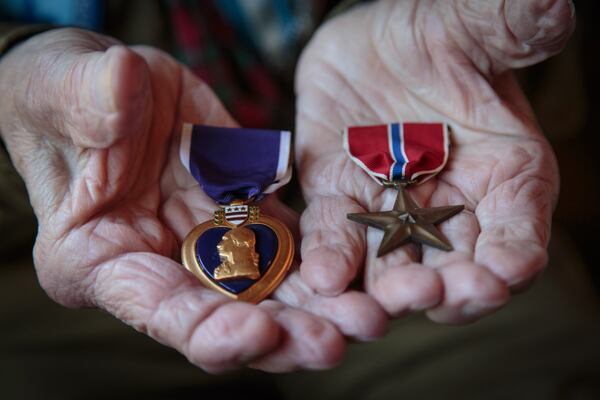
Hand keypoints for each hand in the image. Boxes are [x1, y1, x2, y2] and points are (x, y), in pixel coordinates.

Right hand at [0, 28, 386, 371]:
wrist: (114, 87)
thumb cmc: (68, 95)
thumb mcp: (65, 90)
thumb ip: (90, 100)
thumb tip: (122, 89)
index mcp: (104, 260)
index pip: (158, 312)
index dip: (208, 330)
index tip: (257, 332)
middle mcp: (166, 266)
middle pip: (229, 317)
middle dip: (284, 335)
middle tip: (334, 341)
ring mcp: (214, 246)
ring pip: (273, 290)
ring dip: (320, 308)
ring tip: (369, 317)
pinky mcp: (251, 214)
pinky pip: (295, 243)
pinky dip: (329, 260)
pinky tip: (369, 271)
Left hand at [295, 0, 573, 322]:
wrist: (370, 42)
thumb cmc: (433, 34)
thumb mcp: (469, 27)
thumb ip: (508, 28)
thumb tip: (552, 9)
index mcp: (504, 175)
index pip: (519, 230)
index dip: (514, 257)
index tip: (503, 275)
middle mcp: (451, 206)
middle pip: (457, 267)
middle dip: (448, 289)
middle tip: (436, 295)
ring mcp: (392, 211)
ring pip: (393, 266)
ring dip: (384, 291)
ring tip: (373, 309)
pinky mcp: (339, 200)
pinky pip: (336, 236)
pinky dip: (331, 259)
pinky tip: (322, 278)